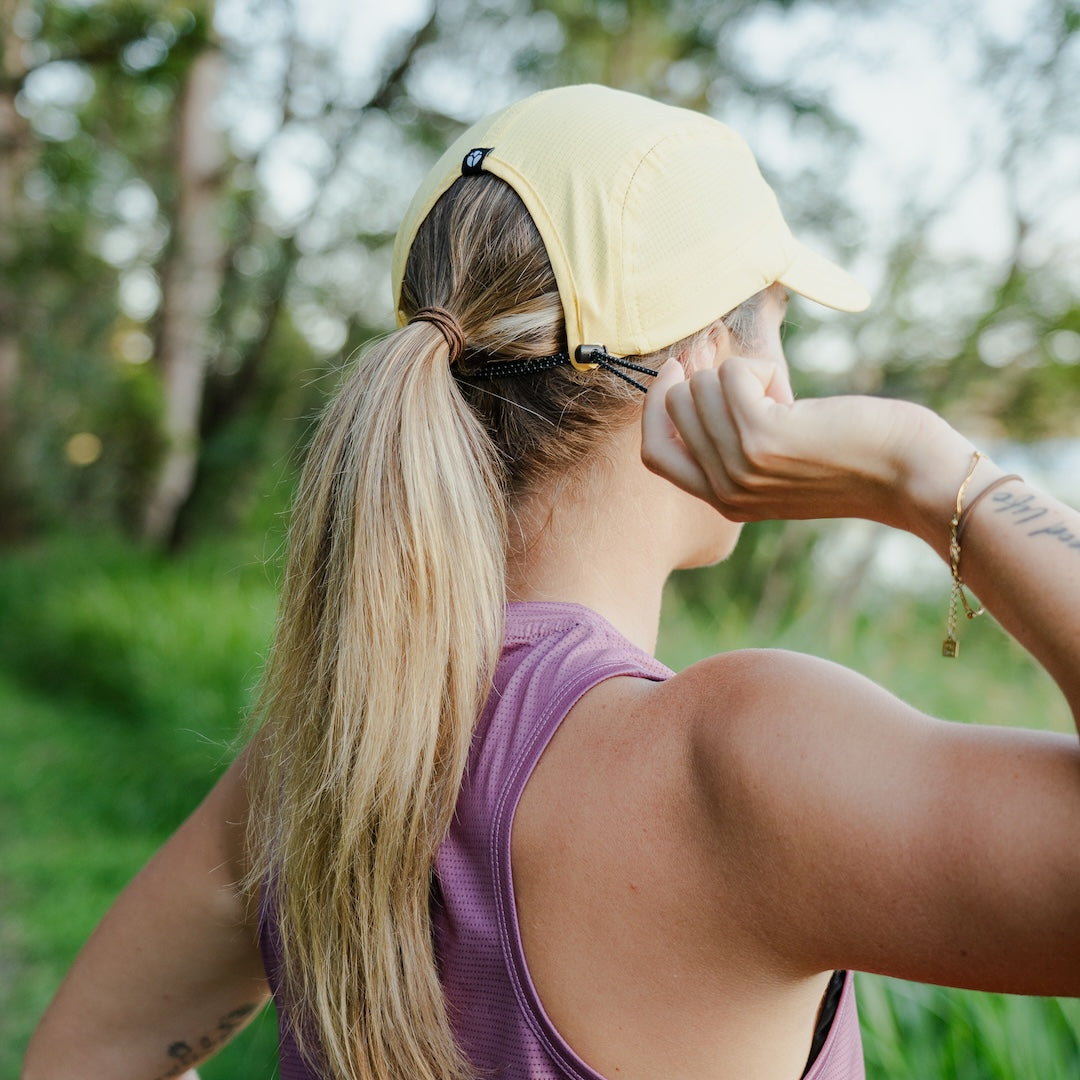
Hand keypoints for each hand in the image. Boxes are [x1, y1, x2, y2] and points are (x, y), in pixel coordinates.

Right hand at [641, 354, 972, 534]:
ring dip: (743, 376)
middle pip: (676, 408)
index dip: (656, 407)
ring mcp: (739, 465)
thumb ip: (731, 440)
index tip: (677, 372)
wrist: (908, 476)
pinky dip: (762, 371)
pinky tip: (795, 397)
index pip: (653, 453)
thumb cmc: (851, 457)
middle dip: (713, 383)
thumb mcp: (776, 462)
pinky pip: (731, 375)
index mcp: (722, 501)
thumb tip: (690, 378)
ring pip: (701, 387)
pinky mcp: (761, 436)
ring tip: (787, 402)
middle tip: (767, 396)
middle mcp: (723, 489)